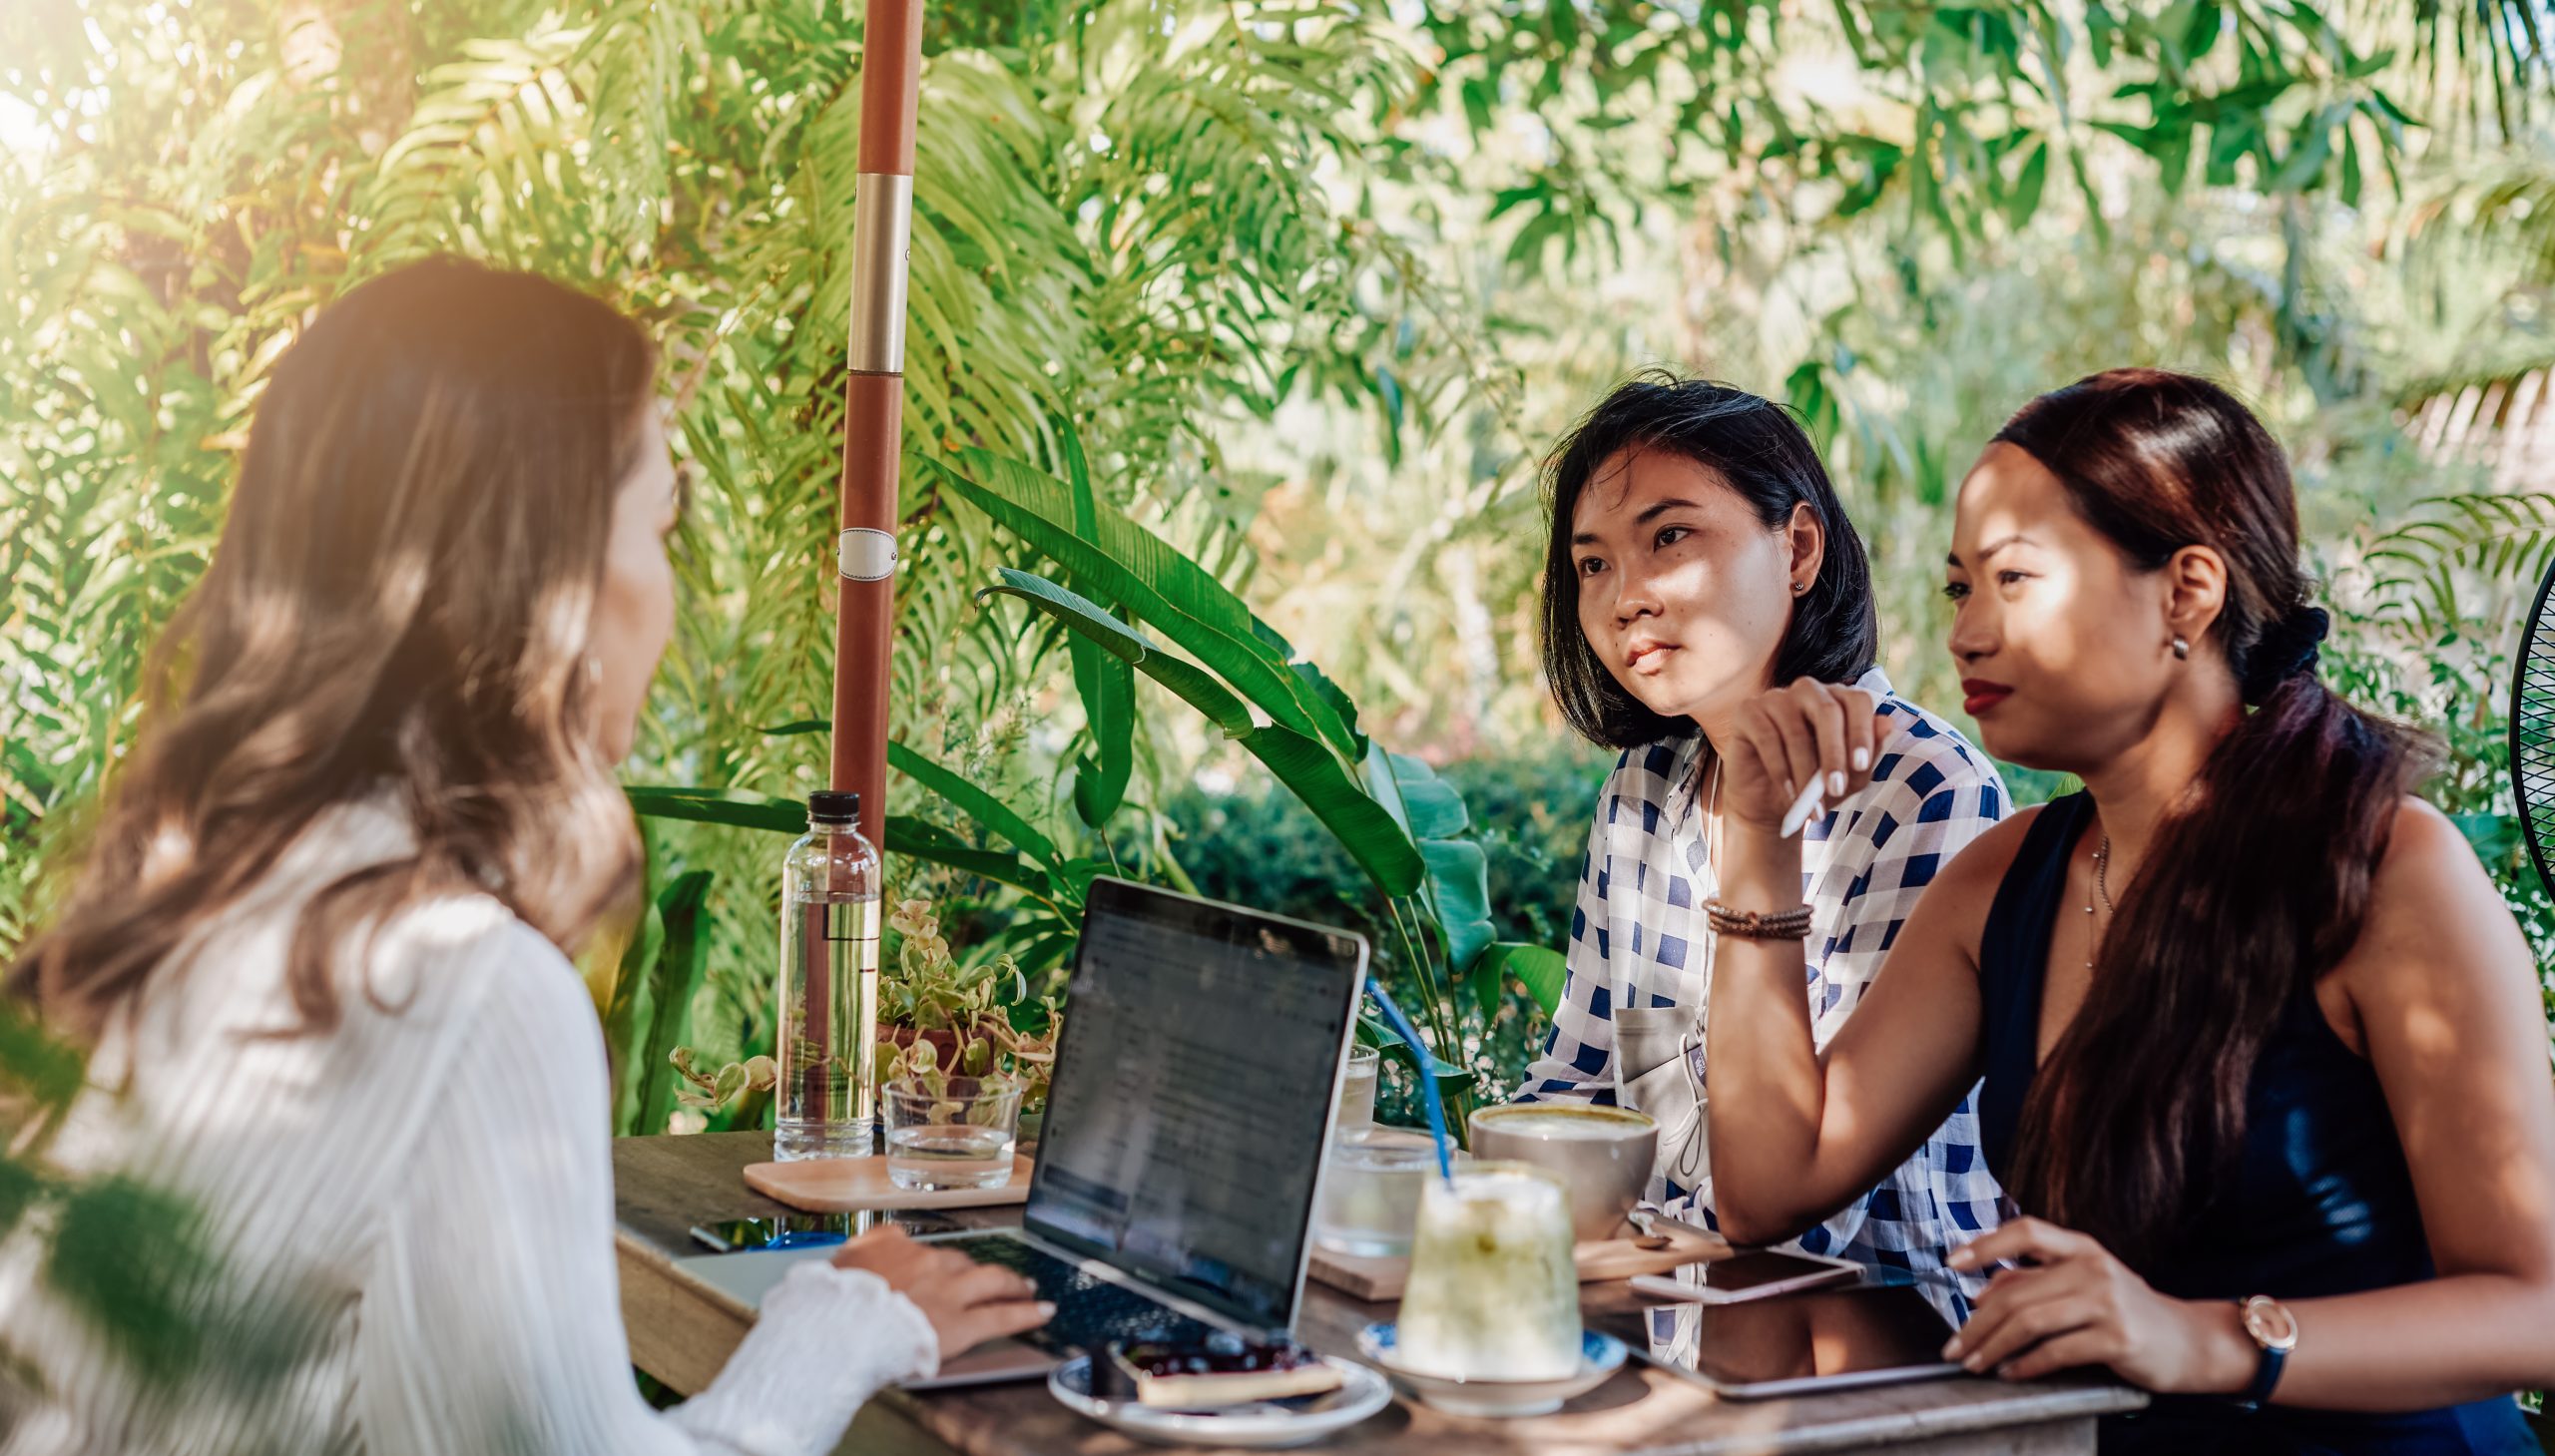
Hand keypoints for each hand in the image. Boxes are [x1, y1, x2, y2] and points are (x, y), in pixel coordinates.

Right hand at [831, 1226, 1052, 1355]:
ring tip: (1026, 1286)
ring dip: (1011, 1282)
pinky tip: (1044, 1310)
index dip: (935, 1260)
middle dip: (977, 1270)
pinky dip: (1026, 1312)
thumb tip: (876, 1241)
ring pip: (991, 1280)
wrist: (842, 1325)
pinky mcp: (963, 1323)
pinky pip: (1002, 1315)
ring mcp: (949, 1292)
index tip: (940, 1266)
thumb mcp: (839, 1262)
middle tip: (993, 1276)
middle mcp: (929, 1263)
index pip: (920, 1247)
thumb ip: (863, 1248)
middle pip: (961, 1262)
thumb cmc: (833, 1301)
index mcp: (896, 1248)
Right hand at [1721, 679, 1891, 831]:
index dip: (1862, 731)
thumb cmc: (1814, 786)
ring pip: (1795, 730)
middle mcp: (1807, 691)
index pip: (1857, 701)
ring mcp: (1775, 697)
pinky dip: (1780, 770)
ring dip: (1804, 773)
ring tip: (1811, 806)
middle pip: (1827, 709)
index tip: (1861, 765)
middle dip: (1834, 753)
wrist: (1770, 805)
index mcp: (1837, 700)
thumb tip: (1889, 723)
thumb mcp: (1849, 778)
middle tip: (1837, 788)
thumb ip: (1869, 753)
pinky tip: (1788, 794)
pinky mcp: (1748, 711)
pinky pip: (1767, 738)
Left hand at [1943, 1218, 2251, 1392]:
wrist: (2190, 1342)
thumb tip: (1980, 1291)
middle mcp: (2094, 1267)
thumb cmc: (2127, 1311)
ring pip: (2030, 1322)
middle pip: (2016, 1292)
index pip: (2026, 1230)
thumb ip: (2036, 1281)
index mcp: (2082, 1248)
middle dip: (1976, 1324)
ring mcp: (2108, 1301)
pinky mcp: (2118, 1338)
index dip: (1985, 1243)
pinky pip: (2057, 1352)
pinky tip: (2012, 1373)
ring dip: (1993, 1347)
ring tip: (1975, 1364)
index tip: (1951, 1262)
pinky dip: (2026, 1366)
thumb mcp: (2083, 1284)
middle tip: (1954, 1347)